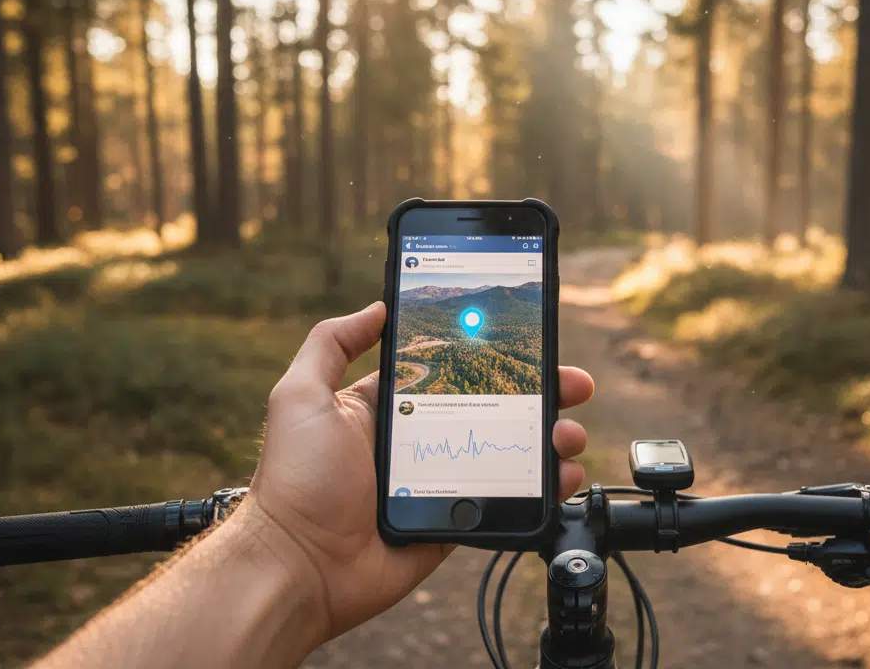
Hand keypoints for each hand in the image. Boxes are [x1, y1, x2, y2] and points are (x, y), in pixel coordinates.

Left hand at [246, 302, 592, 644]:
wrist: (299, 564)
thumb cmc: (295, 480)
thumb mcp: (301, 395)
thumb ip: (332, 343)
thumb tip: (376, 306)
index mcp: (389, 408)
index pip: (454, 371)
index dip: (494, 357)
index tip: (531, 343)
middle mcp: (419, 440)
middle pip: (495, 408)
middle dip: (540, 394)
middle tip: (574, 386)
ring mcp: (441, 482)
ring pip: (510, 453)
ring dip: (549, 440)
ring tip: (570, 433)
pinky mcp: (454, 521)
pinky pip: (507, 502)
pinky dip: (542, 490)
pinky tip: (563, 476)